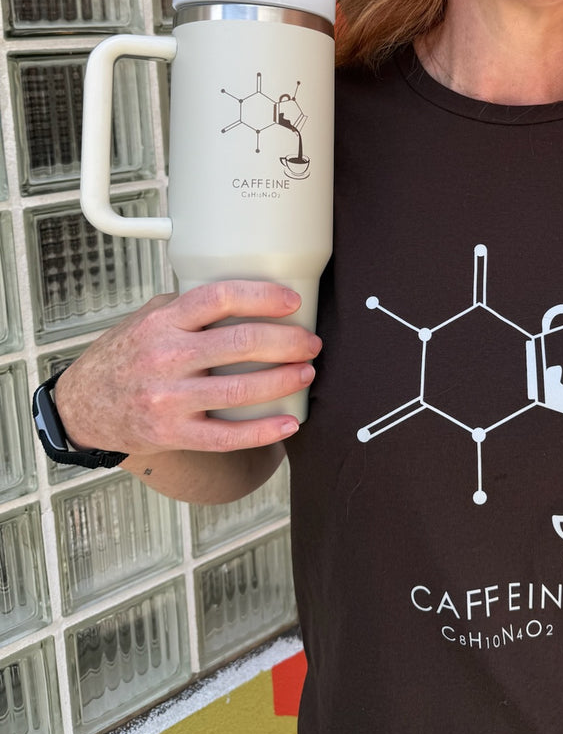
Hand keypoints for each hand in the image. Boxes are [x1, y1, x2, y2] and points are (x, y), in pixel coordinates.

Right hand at [53, 282, 321, 456]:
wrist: (81, 407)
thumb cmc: (123, 358)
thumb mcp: (147, 319)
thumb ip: (188, 308)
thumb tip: (244, 297)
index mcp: (163, 322)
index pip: (219, 297)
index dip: (262, 296)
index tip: (292, 301)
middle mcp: (165, 357)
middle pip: (240, 343)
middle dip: (287, 342)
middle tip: (310, 342)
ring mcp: (168, 399)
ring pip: (239, 390)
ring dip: (282, 381)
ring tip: (306, 373)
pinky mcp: (172, 434)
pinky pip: (226, 436)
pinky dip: (263, 431)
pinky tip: (288, 423)